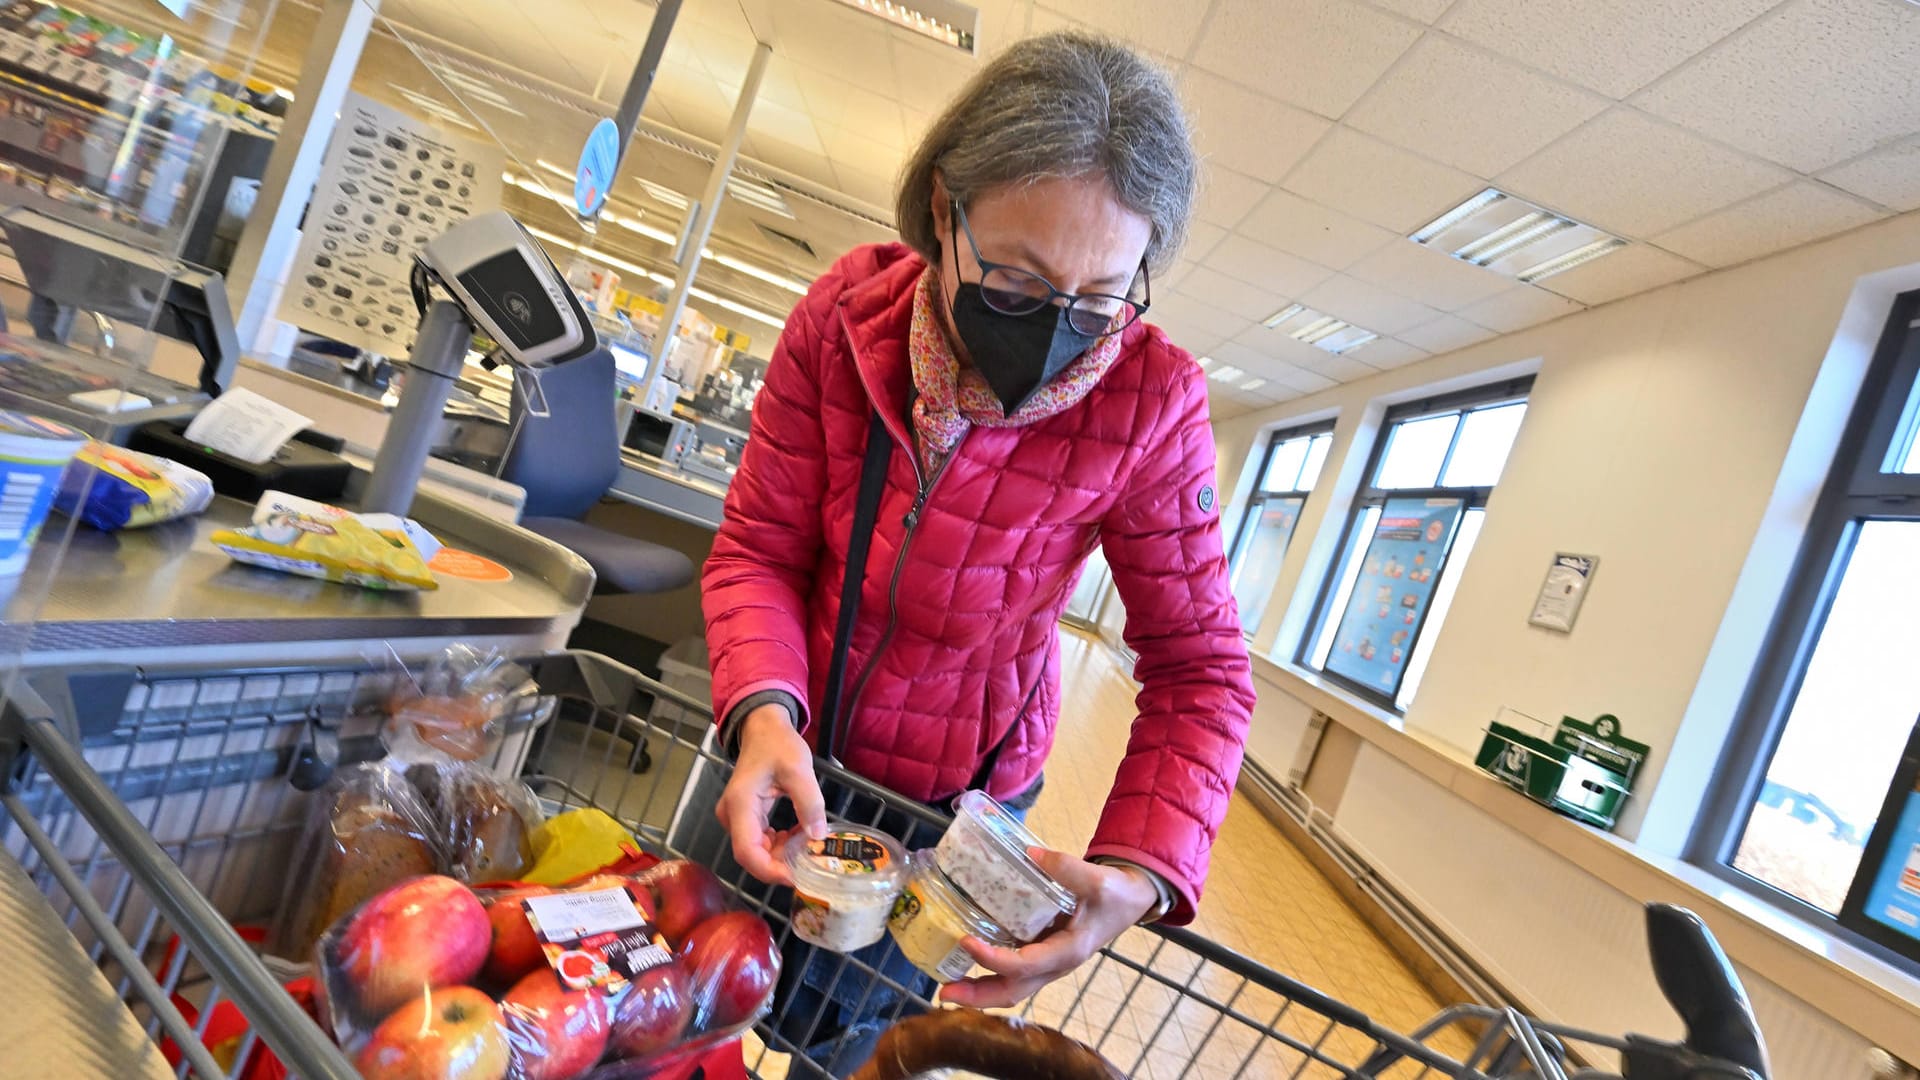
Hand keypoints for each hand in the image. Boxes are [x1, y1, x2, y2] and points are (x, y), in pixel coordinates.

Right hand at [714, 704, 826, 886]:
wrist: (764, 728)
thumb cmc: (779, 745)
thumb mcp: (799, 769)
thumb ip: (809, 803)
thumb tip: (818, 837)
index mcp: (741, 804)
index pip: (747, 851)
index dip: (769, 870)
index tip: (795, 877)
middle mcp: (732, 815)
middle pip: (751, 855)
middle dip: (779, 865)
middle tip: (808, 864)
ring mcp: (736, 817)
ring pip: (756, 850)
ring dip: (781, 855)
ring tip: (807, 847)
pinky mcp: (744, 816)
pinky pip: (759, 840)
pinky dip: (779, 844)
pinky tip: (798, 836)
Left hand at [939, 848, 1158, 1008]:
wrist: (1130, 901)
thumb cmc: (1115, 895)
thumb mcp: (1098, 880)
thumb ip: (1067, 867)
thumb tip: (1031, 855)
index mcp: (1068, 951)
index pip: (1025, 964)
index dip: (994, 958)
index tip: (966, 941)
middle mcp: (1054, 965)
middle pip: (1013, 991)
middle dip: (977, 996)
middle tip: (943, 992)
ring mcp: (1047, 963)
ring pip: (1011, 987)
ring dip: (979, 991)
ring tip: (946, 987)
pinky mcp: (1041, 954)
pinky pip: (1012, 973)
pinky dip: (988, 974)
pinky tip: (965, 962)